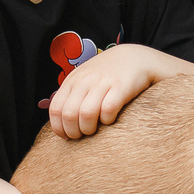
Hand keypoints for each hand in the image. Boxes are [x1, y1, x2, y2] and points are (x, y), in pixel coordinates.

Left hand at [48, 44, 178, 139]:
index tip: (67, 136)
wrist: (136, 57)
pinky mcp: (121, 86)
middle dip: (73, 132)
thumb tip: (60, 122)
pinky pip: (108, 109)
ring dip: (89, 129)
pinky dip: (107, 120)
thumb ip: (72, 96)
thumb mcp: (85, 79)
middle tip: (82, 135)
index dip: (59, 127)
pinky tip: (110, 120)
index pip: (56, 108)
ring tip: (95, 130)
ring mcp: (103, 82)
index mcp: (73, 81)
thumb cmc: (108, 74)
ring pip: (86, 114)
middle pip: (69, 114)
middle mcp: (85, 80)